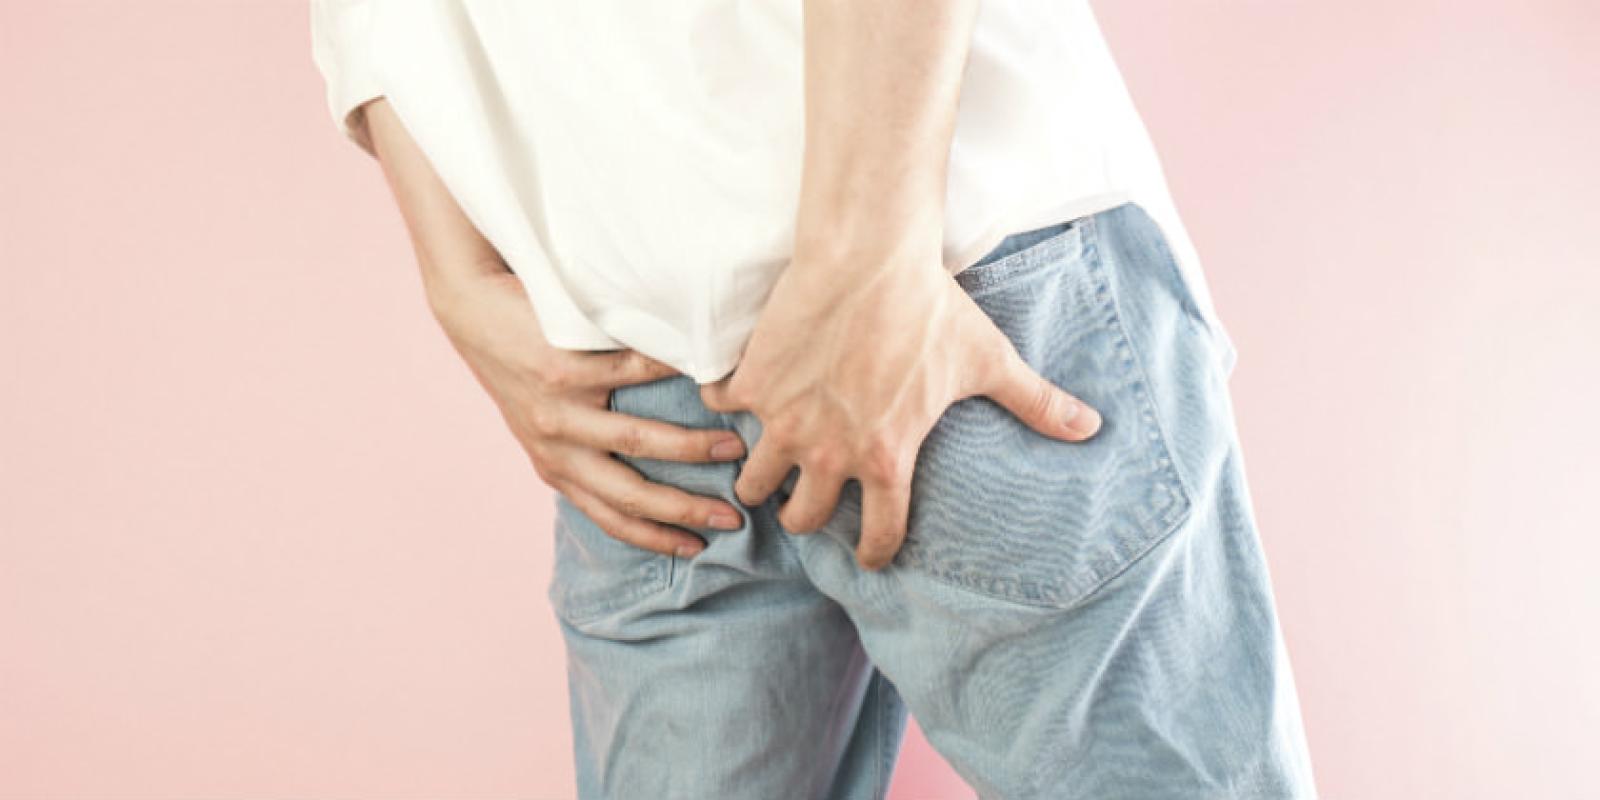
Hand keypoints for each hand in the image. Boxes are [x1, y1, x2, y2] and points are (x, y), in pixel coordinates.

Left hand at [428, 267, 747, 557]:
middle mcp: (555, 446)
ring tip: (732, 448)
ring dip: (689, 449)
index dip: (655, 538)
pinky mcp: (565, 368)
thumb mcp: (544, 422)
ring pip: (635, 439)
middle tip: (732, 514)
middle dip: (684, 509)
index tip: (699, 547)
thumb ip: (584, 448)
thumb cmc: (522, 365)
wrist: (472, 311)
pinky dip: (671, 375)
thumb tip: (646, 468)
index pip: (611, 517)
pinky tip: (703, 376)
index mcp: (554, 466)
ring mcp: (560, 409)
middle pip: (628, 493)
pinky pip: (631, 372)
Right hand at [700, 247, 1102, 569]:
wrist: (869, 257)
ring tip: (762, 463)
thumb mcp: (989, 361)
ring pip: (751, 483)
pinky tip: (737, 389)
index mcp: (887, 459)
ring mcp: (782, 423)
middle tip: (807, 498)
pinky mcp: (749, 385)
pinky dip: (725, 402)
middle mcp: (829, 453)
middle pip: (801, 520)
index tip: (872, 553)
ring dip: (757, 477)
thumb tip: (1093, 427)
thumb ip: (1037, 402)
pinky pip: (721, 408)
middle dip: (804, 515)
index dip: (876, 552)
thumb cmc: (932, 309)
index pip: (879, 536)